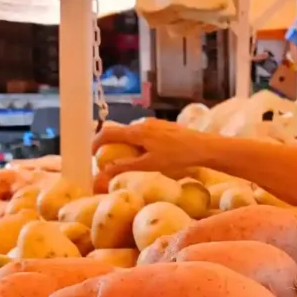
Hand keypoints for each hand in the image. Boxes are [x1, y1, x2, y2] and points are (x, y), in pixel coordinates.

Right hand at [92, 119, 216, 187]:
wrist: (204, 147)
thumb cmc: (177, 158)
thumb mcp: (149, 166)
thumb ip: (125, 168)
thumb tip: (103, 173)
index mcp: (136, 132)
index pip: (108, 132)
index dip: (96, 143)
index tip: (91, 155)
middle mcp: (144, 124)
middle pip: (121, 132)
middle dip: (112, 146)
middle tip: (110, 162)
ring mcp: (156, 124)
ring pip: (134, 134)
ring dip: (128, 146)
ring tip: (132, 162)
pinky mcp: (166, 127)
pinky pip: (146, 135)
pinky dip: (141, 145)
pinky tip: (151, 157)